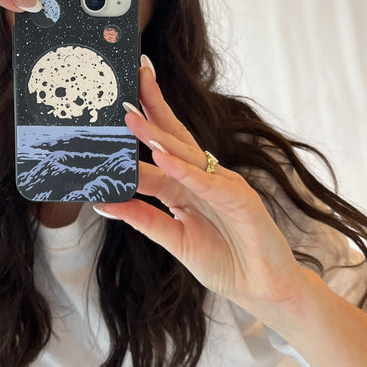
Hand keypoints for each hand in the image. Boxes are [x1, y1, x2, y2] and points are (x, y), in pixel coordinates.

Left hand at [94, 59, 310, 322]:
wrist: (263, 290)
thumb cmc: (223, 259)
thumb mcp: (173, 237)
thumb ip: (142, 217)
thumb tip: (103, 201)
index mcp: (186, 182)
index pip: (159, 145)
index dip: (140, 122)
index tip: (117, 101)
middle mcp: (203, 176)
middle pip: (174, 135)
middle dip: (152, 105)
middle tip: (131, 76)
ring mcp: (223, 185)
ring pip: (187, 154)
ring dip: (158, 136)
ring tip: (132, 119)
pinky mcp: (241, 201)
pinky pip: (208, 184)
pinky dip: (185, 171)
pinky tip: (164, 159)